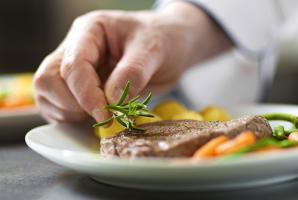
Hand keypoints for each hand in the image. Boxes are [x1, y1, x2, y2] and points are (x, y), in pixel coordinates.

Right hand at [34, 3, 230, 122]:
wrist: (173, 46)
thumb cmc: (164, 39)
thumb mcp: (153, 50)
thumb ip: (132, 73)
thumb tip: (110, 100)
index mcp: (90, 31)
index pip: (73, 64)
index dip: (86, 94)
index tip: (106, 114)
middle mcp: (76, 48)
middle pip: (48, 79)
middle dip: (72, 104)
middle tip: (103, 116)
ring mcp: (75, 70)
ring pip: (48, 95)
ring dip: (70, 114)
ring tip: (103, 116)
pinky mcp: (80, 88)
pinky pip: (59, 107)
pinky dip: (73, 119)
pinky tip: (98, 118)